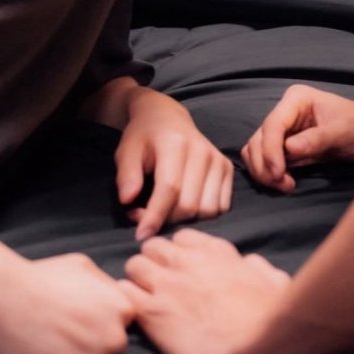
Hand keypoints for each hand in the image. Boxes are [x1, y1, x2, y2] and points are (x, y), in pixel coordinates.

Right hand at [0, 253, 133, 353]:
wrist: (3, 297)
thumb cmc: (43, 277)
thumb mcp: (84, 266)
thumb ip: (107, 286)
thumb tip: (116, 299)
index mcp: (121, 310)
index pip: (124, 323)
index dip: (104, 319)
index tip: (84, 314)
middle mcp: (111, 341)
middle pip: (111, 349)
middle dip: (94, 341)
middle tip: (67, 329)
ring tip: (50, 339)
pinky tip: (40, 353)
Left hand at [116, 90, 233, 240]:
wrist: (167, 118)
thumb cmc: (143, 137)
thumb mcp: (126, 150)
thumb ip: (126, 175)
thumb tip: (128, 201)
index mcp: (176, 143)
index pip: (169, 188)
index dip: (154, 216)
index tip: (141, 236)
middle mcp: (202, 150)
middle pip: (189, 205)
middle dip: (166, 220)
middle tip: (145, 215)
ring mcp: (217, 159)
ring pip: (207, 210)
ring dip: (185, 220)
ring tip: (165, 209)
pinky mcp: (226, 168)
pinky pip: (220, 206)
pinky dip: (202, 215)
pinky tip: (184, 205)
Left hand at [123, 228, 289, 353]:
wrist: (255, 344)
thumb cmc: (271, 314)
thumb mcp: (271, 278)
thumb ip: (255, 266)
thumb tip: (251, 264)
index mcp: (215, 251)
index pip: (181, 237)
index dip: (178, 253)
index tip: (180, 269)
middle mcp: (186, 261)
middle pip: (152, 246)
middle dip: (152, 262)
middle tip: (157, 285)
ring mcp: (166, 284)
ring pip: (134, 265)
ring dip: (137, 280)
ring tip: (144, 300)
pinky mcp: (152, 312)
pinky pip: (125, 293)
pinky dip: (126, 299)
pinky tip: (136, 314)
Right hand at [242, 84, 353, 191]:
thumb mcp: (344, 133)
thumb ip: (317, 139)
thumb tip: (289, 149)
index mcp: (296, 99)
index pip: (272, 125)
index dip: (270, 151)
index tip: (278, 174)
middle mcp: (286, 111)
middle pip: (259, 138)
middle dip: (265, 163)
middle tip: (283, 184)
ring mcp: (285, 128)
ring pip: (257, 149)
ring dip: (264, 170)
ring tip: (286, 184)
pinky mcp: (286, 145)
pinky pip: (266, 158)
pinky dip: (269, 171)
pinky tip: (286, 181)